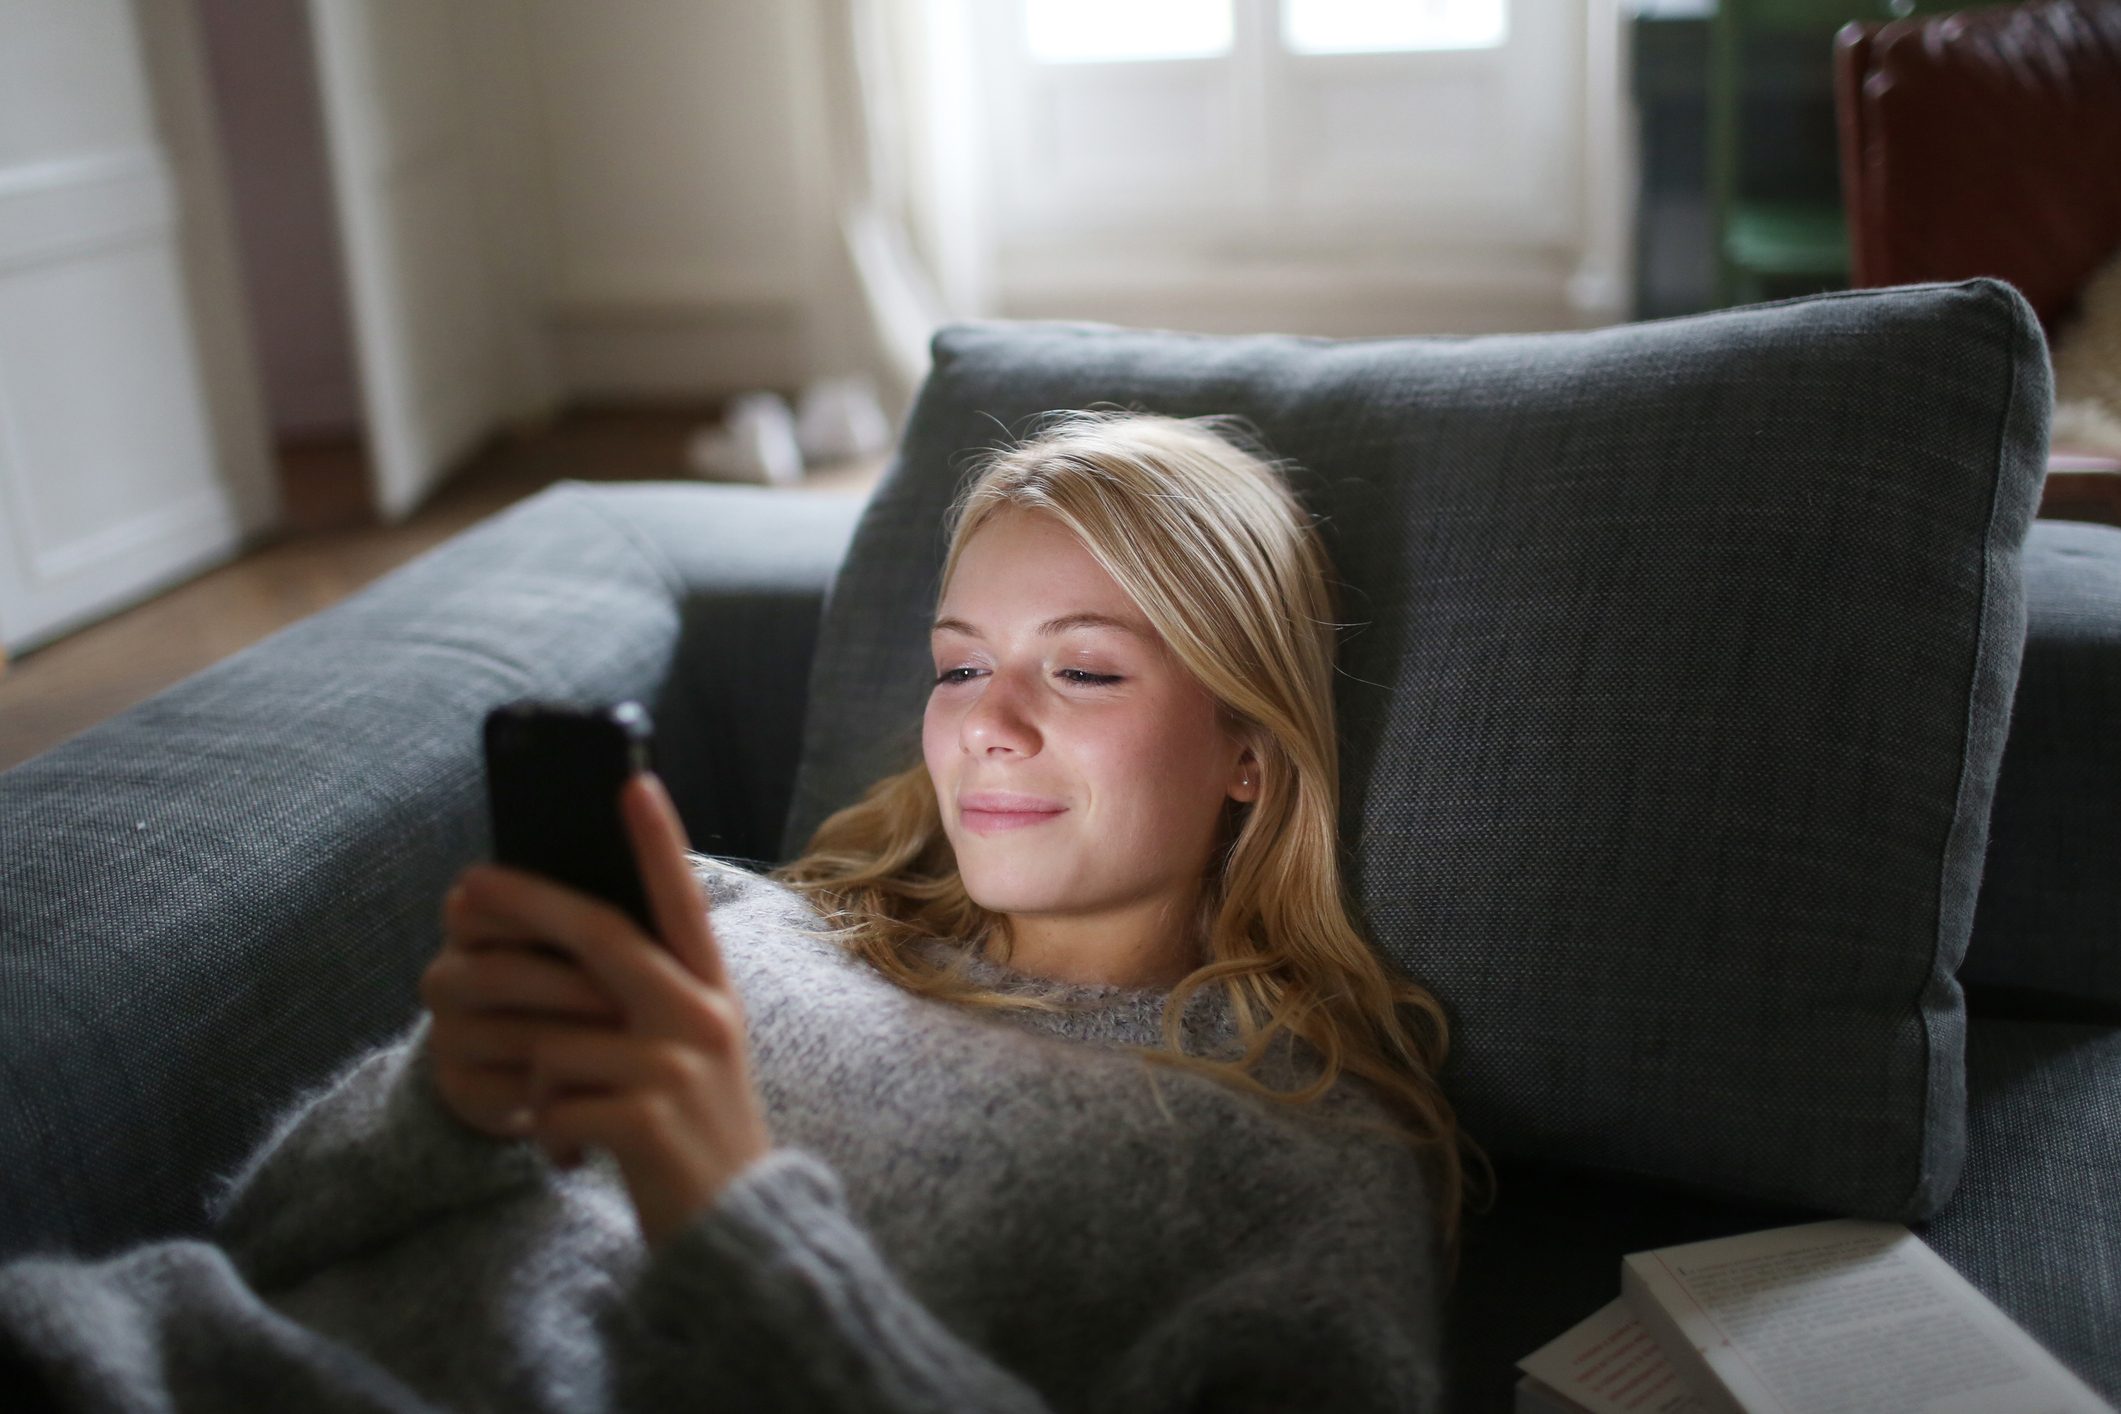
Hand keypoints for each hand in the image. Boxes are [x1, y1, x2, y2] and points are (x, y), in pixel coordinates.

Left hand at [420, 773, 772, 1248]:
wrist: (735, 1228)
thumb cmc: (693, 1128)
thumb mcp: (687, 1049)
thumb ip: (648, 997)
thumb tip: (567, 937)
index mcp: (710, 991)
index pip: (680, 901)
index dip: (658, 842)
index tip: (633, 784)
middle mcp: (700, 1016)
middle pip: (599, 937)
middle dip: (528, 905)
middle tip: (469, 885)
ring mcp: (675, 1066)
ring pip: (557, 1036)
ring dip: (539, 1078)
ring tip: (566, 1110)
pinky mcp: (645, 1119)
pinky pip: (552, 1103)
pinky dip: (548, 1130)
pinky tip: (575, 1151)